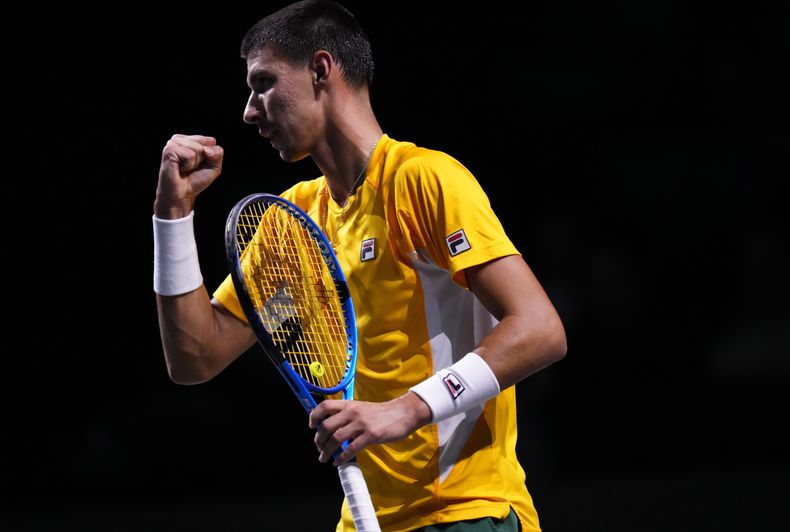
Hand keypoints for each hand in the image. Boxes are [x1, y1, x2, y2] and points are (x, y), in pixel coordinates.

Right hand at [154, 134, 223, 218]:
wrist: (182, 195)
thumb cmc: (194, 181)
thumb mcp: (214, 166)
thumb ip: (218, 153)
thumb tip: (207, 149)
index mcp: (188, 140)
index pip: (211, 141)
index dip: (209, 157)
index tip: (199, 165)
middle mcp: (179, 139)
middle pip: (204, 145)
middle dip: (202, 160)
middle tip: (191, 169)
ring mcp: (172, 143)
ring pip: (198, 148)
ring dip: (195, 163)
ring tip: (185, 169)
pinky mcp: (169, 150)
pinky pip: (190, 155)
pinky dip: (188, 165)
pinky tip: (180, 169)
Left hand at [308, 392, 431, 465]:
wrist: (403, 413)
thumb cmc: (382, 413)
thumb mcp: (362, 408)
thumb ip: (348, 415)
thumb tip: (333, 428)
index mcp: (349, 404)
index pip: (325, 406)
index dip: (314, 416)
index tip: (312, 427)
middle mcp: (352, 412)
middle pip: (327, 426)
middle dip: (319, 440)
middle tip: (319, 448)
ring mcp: (361, 424)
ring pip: (336, 439)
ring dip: (327, 451)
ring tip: (324, 458)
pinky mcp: (371, 435)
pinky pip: (351, 449)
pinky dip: (342, 458)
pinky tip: (339, 462)